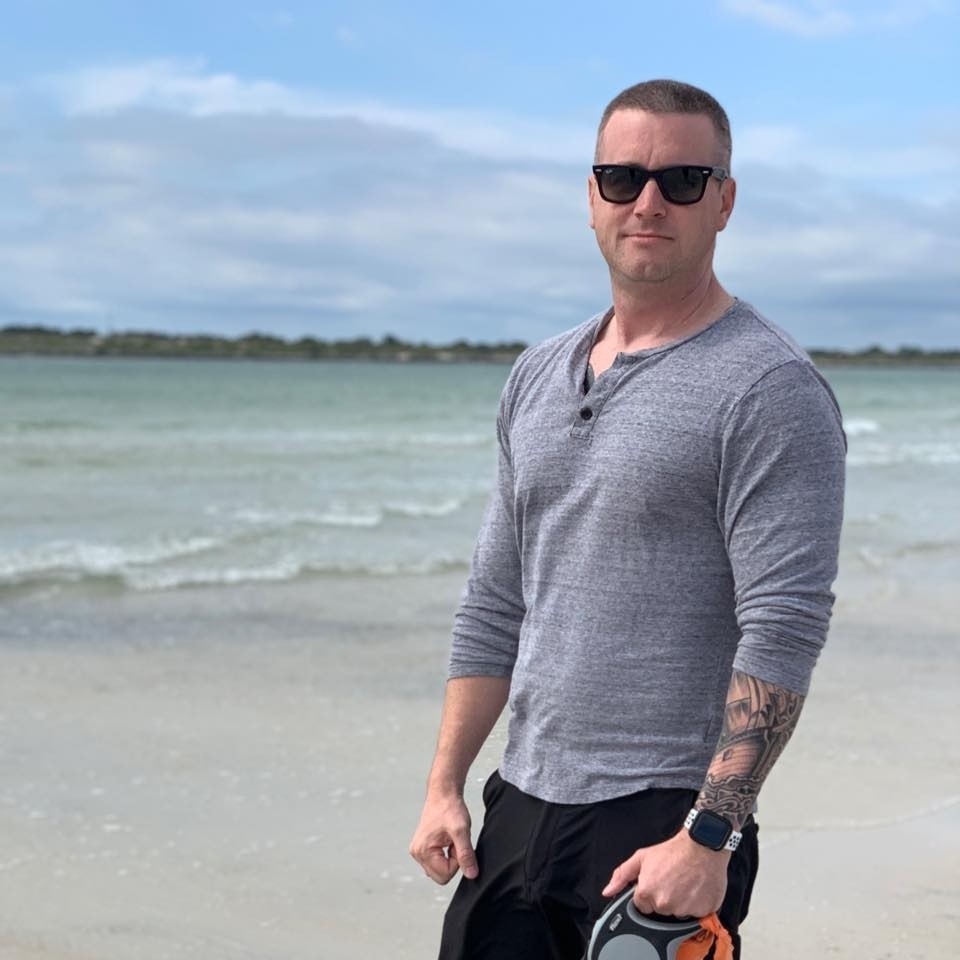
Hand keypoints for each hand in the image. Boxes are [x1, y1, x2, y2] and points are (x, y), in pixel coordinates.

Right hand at [409, 790, 478, 884]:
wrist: (444, 792)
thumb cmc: (450, 807)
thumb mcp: (462, 831)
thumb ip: (466, 855)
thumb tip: (471, 874)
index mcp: (422, 851)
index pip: (445, 875)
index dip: (457, 862)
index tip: (457, 843)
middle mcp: (417, 853)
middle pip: (441, 875)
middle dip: (453, 861)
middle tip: (455, 842)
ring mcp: (419, 851)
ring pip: (440, 869)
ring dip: (450, 858)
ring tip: (451, 839)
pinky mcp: (423, 848)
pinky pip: (438, 862)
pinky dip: (446, 854)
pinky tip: (447, 840)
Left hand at [602, 831, 728, 918]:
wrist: (701, 845)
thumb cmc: (672, 851)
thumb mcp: (642, 857)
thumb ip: (622, 875)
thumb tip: (608, 891)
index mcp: (646, 893)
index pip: (643, 906)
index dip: (649, 894)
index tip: (658, 883)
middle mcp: (664, 904)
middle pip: (661, 911)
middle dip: (665, 898)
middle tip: (672, 880)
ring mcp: (684, 910)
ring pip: (679, 913)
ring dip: (681, 902)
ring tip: (685, 882)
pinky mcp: (703, 911)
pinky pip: (697, 915)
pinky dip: (697, 904)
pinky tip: (696, 888)